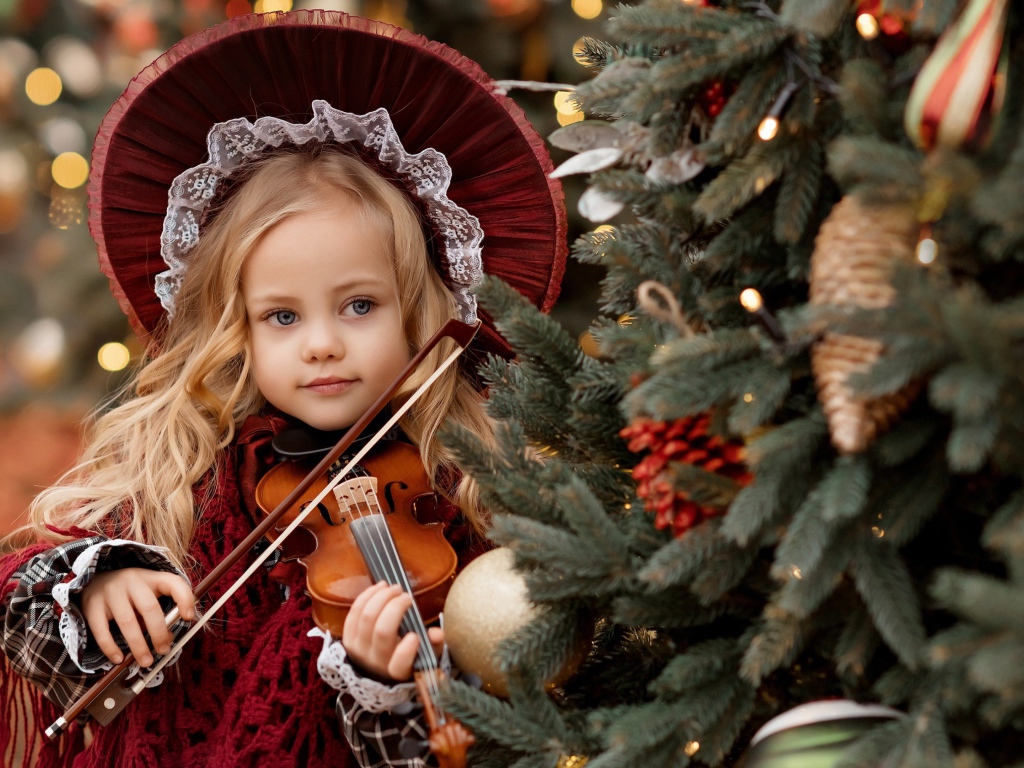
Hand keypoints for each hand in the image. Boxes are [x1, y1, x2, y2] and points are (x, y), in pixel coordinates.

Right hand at [80, 567, 195, 667]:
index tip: (189, 617)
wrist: (95, 581)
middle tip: (163, 651)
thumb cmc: (130, 593)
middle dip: (159, 633)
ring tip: (146, 661)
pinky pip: (101, 629)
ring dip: (138, 645)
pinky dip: (110, 647)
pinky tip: (118, 659)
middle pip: (149, 608)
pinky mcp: (92, 606)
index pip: (173, 583)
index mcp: (151, 578)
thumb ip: (159, 614)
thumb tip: (168, 640)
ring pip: (127, 621)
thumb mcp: (148, 596)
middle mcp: (132, 582)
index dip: (185, 599)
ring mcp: (111, 592)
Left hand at [343, 582, 443, 681]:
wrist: (377, 668)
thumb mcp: (426, 656)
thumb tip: (437, 633)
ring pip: (366, 617)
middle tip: (406, 595)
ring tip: (394, 587)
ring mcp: (359, 650)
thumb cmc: (408, 658)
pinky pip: (353, 613)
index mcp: (398, 672)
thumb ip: (434, 645)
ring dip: (381, 597)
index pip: (399, 666)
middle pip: (382, 631)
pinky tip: (379, 588)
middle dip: (395, 607)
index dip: (406, 651)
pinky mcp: (348, 639)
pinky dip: (366, 597)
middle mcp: (376, 662)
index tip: (414, 636)